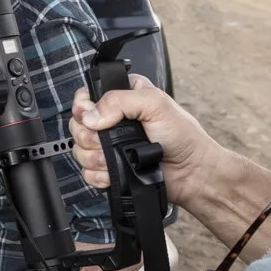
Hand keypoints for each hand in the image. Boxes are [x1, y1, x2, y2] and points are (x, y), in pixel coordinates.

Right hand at [71, 74, 224, 215]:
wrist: (192, 173)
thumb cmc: (183, 137)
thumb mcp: (156, 104)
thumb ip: (120, 101)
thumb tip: (91, 115)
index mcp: (124, 96)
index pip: (87, 96)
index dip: (82, 106)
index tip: (89, 115)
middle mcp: (114, 120)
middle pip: (78, 125)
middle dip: (89, 136)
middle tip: (107, 140)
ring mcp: (110, 146)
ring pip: (80, 150)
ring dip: (95, 157)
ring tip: (115, 158)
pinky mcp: (110, 169)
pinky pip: (87, 173)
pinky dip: (99, 174)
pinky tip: (114, 172)